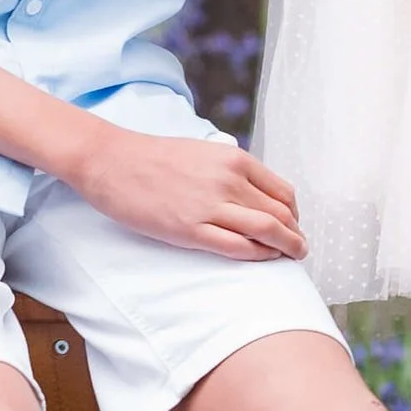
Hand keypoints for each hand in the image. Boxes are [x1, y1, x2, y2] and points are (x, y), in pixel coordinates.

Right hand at [68, 121, 307, 262]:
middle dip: (296, 235)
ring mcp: (210, 206)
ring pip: (267, 231)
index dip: (294, 214)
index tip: (294, 226)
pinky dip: (259, 255)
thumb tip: (254, 194)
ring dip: (287, 248)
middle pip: (281, 214)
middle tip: (299, 249)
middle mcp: (228, 180)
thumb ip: (231, 170)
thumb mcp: (203, 152)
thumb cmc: (154, 157)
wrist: (111, 160)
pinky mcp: (190, 230)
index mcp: (234, 160)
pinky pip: (237, 247)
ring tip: (293, 258)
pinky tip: (264, 259)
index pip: (283, 192)